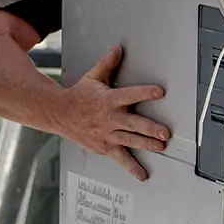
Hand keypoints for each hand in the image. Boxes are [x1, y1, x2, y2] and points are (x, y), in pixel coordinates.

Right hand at [57, 46, 168, 181]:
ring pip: (130, 140)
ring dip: (146, 144)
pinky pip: (120, 158)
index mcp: (109, 99)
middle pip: (133, 123)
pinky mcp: (104, 146)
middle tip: (165, 132)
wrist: (59, 114)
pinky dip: (131, 167)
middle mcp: (110, 118)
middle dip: (150, 128)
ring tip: (161, 147)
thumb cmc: (79, 96)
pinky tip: (142, 174)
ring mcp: (107, 134)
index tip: (160, 92)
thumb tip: (118, 50)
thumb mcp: (93, 77)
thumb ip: (108, 64)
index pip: (130, 94)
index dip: (145, 92)